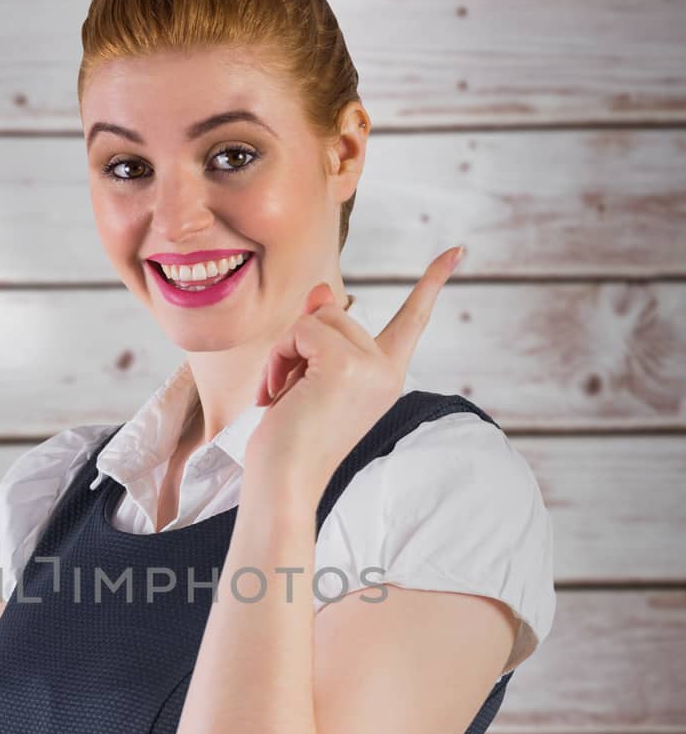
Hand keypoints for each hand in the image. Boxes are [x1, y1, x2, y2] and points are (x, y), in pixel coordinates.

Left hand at [245, 246, 465, 508]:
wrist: (283, 483)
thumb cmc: (290, 440)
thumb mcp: (307, 378)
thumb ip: (319, 333)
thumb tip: (323, 289)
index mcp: (386, 376)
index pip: (413, 320)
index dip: (432, 282)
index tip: (457, 250)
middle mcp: (387, 370)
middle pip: (336, 311)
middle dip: (298, 343)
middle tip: (286, 392)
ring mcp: (370, 367)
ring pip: (317, 317)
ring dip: (284, 351)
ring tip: (280, 395)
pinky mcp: (345, 364)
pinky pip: (301, 329)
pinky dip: (278, 357)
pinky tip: (275, 396)